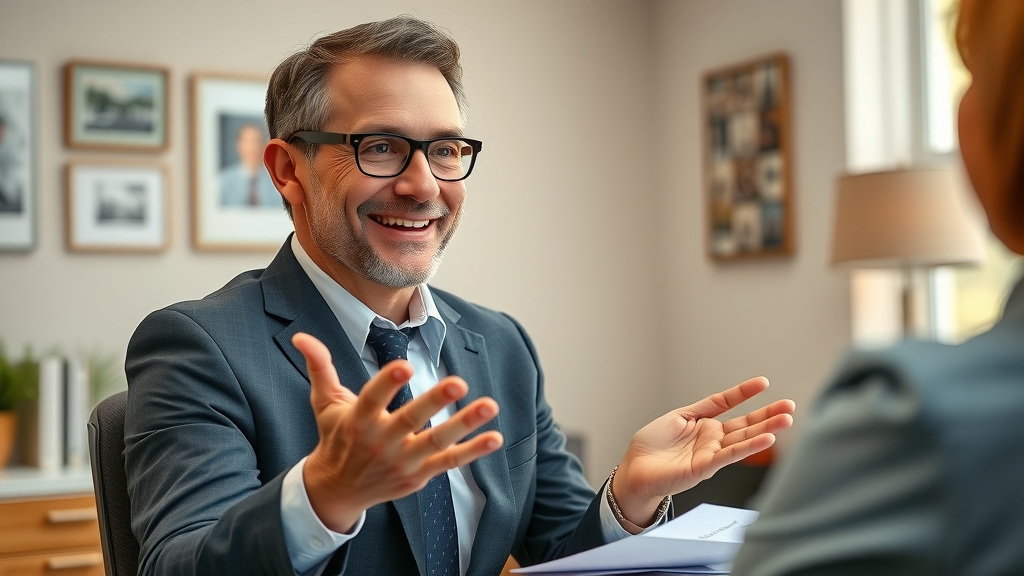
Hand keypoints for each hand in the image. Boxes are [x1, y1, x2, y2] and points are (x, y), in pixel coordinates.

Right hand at [292, 332, 503, 532]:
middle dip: (434, 401)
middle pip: (410, 420)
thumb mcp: (325, 403)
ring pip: (437, 441)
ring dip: (465, 424)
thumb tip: (302, 336)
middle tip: (458, 382)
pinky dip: (473, 451)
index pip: (372, 399)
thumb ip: (320, 367)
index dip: (387, 383)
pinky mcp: (419, 475)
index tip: (404, 366)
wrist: (336, 491)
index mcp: (358, 421)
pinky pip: (450, 461)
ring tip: (489, 405)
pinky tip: (495, 436)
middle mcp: (381, 442)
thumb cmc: (335, 438)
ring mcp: (403, 460)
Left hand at [612, 377, 794, 531]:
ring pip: (743, 439)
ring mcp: (710, 453)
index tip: (763, 383)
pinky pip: (730, 456)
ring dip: (766, 430)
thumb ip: (702, 409)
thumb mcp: (677, 417)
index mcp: (704, 425)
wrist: (634, 471)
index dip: (743, 393)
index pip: (728, 404)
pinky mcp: (705, 468)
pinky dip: (749, 448)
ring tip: (787, 420)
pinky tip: (767, 440)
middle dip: (768, 416)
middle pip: (744, 424)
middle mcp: (711, 439)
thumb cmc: (651, 447)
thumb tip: (724, 398)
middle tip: (790, 406)